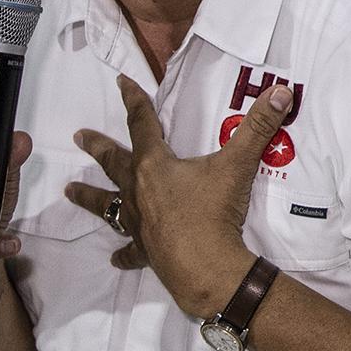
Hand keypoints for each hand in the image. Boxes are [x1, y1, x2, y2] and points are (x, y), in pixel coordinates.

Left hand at [67, 74, 292, 316]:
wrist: (205, 267)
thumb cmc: (214, 212)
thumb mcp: (238, 165)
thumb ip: (258, 127)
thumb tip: (281, 92)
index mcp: (154, 166)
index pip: (142, 124)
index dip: (134, 100)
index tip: (121, 82)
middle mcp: (137, 191)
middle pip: (113, 163)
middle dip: (97, 147)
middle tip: (77, 136)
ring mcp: (138, 222)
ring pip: (106, 206)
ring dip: (88, 197)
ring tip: (68, 191)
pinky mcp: (145, 250)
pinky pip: (130, 251)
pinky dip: (123, 253)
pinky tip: (115, 258)